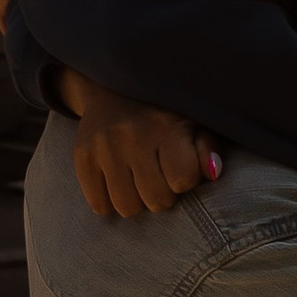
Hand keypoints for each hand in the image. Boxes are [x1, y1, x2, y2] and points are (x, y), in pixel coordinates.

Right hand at [65, 67, 219, 220]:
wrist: (113, 88)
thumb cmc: (163, 115)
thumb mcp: (193, 122)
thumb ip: (208, 148)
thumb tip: (213, 172)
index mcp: (166, 126)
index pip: (183, 179)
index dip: (185, 180)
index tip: (180, 168)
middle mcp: (133, 136)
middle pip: (156, 200)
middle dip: (162, 195)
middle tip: (159, 178)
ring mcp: (104, 147)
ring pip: (127, 208)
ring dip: (137, 201)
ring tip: (138, 181)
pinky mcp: (82, 157)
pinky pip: (100, 206)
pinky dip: (110, 202)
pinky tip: (118, 182)